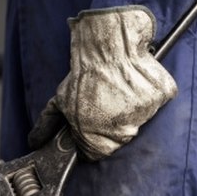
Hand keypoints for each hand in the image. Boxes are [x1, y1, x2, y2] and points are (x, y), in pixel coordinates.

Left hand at [28, 6, 177, 160]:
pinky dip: (149, 92)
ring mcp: (143, 114)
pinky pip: (157, 102)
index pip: (98, 152)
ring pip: (140, 120)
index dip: (94, 140)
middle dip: (113, 123)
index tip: (94, 126)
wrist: (108, 43)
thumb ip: (49, 125)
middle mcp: (121, 129)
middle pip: (121, 138)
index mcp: (95, 133)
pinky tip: (137, 80)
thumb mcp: (59, 99)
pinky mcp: (160, 97)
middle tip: (108, 100)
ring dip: (132, 107)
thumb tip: (36, 141)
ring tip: (121, 88)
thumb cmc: (85, 70)